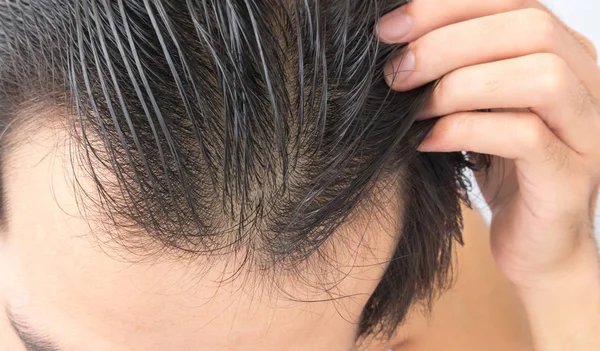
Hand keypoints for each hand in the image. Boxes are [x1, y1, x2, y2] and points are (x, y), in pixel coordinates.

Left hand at [377, 1, 599, 349]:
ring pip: (540, 76)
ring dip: (459, 85)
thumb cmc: (501, 170)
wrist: (537, 244)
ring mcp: (587, 130)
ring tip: (412, 108)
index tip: (389, 28)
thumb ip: (459, 70)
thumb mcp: (478, 108)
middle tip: (396, 72)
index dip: (446, 7)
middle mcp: (587, 83)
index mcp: (564, 54)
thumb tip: (397, 42)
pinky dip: (466, 130)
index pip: (513, 2)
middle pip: (529, 29)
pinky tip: (426, 141)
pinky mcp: (571, 177)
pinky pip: (526, 136)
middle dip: (447, 42)